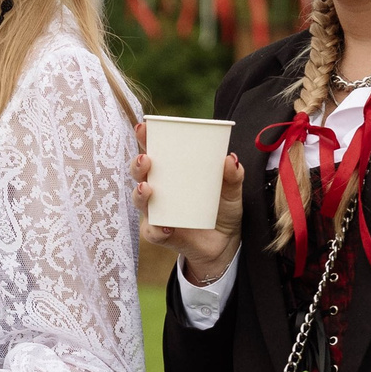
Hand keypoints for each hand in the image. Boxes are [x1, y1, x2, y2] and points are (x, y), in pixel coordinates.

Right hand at [135, 123, 245, 286]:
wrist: (225, 244)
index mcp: (172, 173)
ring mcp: (157, 212)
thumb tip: (229, 159)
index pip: (155, 151)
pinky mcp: (161, 235)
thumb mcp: (231, 191)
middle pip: (140, 174)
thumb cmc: (222, 210)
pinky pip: (152, 232)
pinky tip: (165, 227)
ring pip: (140, 201)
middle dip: (138, 165)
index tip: (143, 127)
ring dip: (140, 194)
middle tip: (146, 160)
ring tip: (148, 189)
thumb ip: (232, 176)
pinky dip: (156, 230)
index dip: (146, 139)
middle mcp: (159, 190)